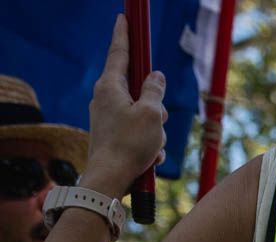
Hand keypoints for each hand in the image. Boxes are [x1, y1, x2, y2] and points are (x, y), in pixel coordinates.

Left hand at [83, 16, 167, 199]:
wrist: (109, 180)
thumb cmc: (129, 145)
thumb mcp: (152, 114)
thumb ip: (155, 91)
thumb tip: (154, 76)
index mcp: (111, 86)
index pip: (119, 52)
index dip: (125, 34)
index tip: (125, 17)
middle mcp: (105, 98)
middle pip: (139, 89)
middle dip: (156, 104)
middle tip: (159, 119)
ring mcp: (108, 117)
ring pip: (143, 114)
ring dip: (156, 129)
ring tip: (152, 146)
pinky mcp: (113, 135)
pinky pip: (139, 133)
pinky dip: (149, 144)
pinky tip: (148, 158)